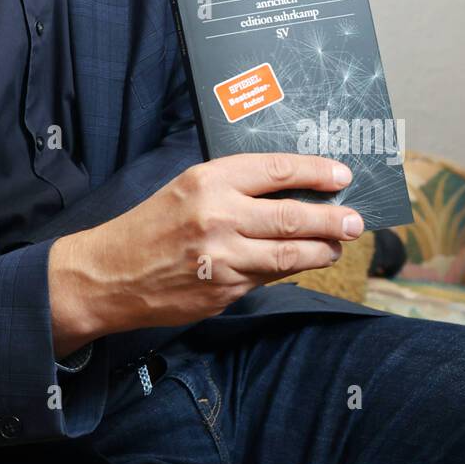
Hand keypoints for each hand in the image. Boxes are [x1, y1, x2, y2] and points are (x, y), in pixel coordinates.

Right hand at [49, 153, 363, 345]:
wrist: (109, 273)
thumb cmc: (151, 224)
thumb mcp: (187, 188)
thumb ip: (235, 188)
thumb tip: (293, 191)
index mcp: (209, 180)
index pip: (277, 171)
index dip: (316, 172)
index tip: (342, 175)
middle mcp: (218, 216)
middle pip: (294, 216)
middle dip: (333, 219)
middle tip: (355, 220)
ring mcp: (223, 259)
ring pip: (290, 255)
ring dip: (321, 251)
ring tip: (336, 246)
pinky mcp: (224, 292)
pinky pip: (268, 279)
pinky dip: (287, 271)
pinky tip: (297, 263)